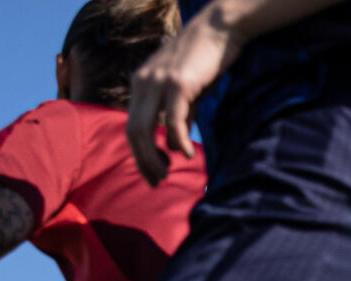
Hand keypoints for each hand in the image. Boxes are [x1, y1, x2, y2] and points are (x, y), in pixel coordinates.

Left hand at [126, 8, 247, 183]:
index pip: (131, 126)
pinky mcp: (179, 83)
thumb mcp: (185, 89)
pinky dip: (177, 142)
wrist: (218, 28)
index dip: (139, 154)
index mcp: (141, 82)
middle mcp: (144, 81)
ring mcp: (159, 82)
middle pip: (133, 131)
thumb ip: (177, 114)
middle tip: (156, 182)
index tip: (153, 173)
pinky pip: (172, 121)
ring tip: (167, 174)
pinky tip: (185, 155)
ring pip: (145, 129)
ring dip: (154, 157)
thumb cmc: (204, 59)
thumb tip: (175, 144)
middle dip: (143, 162)